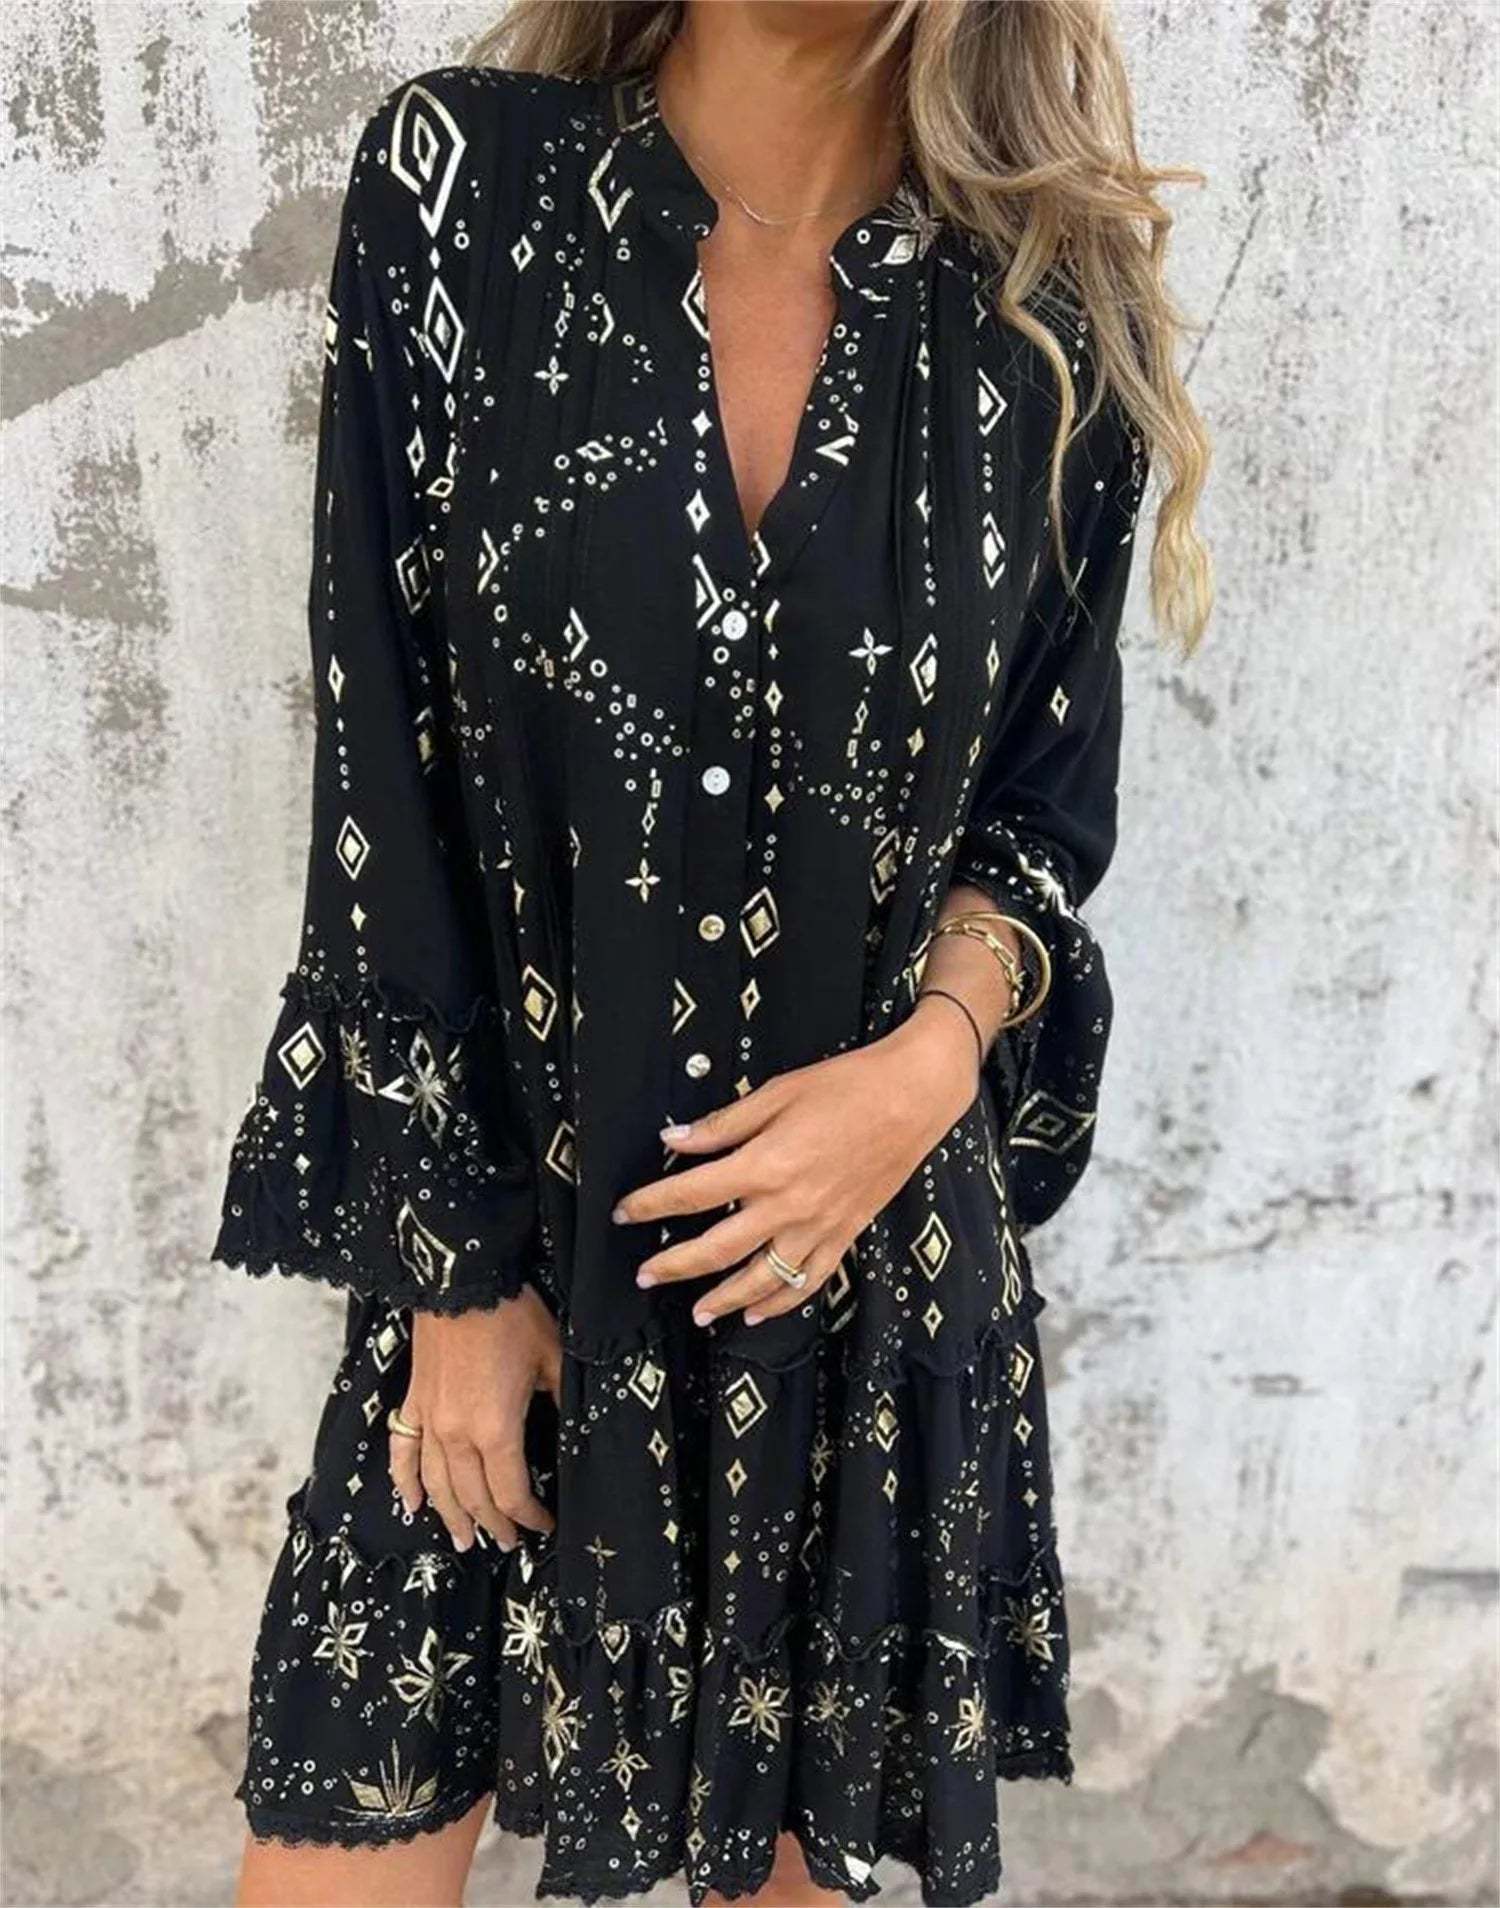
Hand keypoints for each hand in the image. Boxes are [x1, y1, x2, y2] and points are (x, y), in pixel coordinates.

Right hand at [388, 1283, 561, 1551]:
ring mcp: (429, 1419)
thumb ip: (559, 1399)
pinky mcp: (413, 1401)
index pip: (511, 1492)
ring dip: (450, 1516)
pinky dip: (404, 1481)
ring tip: (462, 1540)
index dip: (528, 1516)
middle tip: (506, 1542)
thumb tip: (568, 1426)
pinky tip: (410, 1503)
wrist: (462, 1279)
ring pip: (436, 1484)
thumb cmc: (512, 1316)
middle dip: (493, 1524)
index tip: (544, 1524)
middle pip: (473, 1497)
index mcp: (496, 1430)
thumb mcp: (552, 1357)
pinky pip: (402, 1450)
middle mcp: (457, 1435)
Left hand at [612, 1000, 980, 1326]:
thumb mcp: (776, 1093)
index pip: (690, 1195)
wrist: (913, 1096)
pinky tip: (756, 1313)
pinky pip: (808, 1281)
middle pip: (716, 1249)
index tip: (624, 1212)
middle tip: (644, 1275)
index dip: (650, 1205)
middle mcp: (787, 1206)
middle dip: (673, 1265)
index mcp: (764, 1165)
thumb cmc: (845, 1086)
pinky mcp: (844, 1235)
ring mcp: (818, 1227)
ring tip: (696, 1312)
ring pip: (761, 1279)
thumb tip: (673, 1139)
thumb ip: (723, 1125)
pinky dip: (780, 1303)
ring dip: (723, 1299)